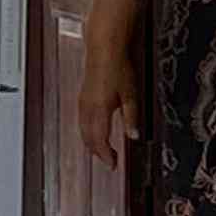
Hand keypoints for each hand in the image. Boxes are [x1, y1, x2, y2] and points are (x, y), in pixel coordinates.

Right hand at [77, 50, 141, 169]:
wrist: (104, 50)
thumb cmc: (118, 69)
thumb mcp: (130, 95)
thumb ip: (131, 117)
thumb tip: (133, 136)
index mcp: (100, 110)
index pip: (100, 141)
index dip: (106, 155)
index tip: (113, 164)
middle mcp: (88, 109)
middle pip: (89, 139)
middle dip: (98, 153)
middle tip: (109, 161)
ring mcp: (82, 104)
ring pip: (83, 132)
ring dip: (92, 144)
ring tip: (103, 151)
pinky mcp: (82, 99)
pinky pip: (81, 122)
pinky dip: (87, 133)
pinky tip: (94, 133)